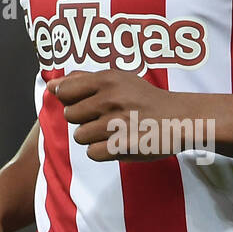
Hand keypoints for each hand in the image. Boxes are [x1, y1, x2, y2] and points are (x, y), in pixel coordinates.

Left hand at [49, 70, 180, 161]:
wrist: (179, 118)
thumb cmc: (145, 99)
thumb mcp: (119, 79)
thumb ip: (84, 79)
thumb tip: (53, 84)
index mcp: (107, 79)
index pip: (65, 91)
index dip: (71, 100)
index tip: (87, 104)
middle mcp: (110, 99)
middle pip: (70, 115)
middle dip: (84, 119)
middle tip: (106, 118)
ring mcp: (116, 123)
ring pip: (80, 136)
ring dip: (93, 137)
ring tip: (114, 131)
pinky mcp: (121, 146)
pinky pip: (92, 153)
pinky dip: (103, 152)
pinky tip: (118, 143)